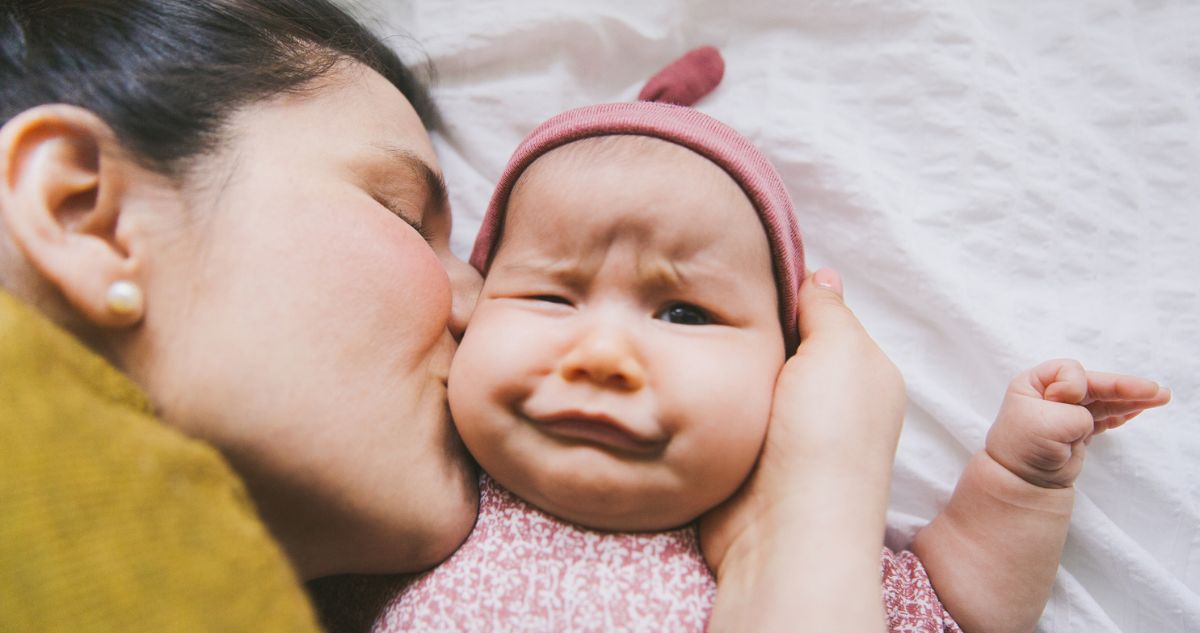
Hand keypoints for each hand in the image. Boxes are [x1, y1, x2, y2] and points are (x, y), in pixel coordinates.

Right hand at [699, 268, 904, 575]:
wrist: (784, 532)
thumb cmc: (825, 438)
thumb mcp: (842, 352)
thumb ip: (828, 309)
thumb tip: (820, 273)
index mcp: (857, 371)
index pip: (816, 312)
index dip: (780, 288)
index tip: (735, 263)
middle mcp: (820, 399)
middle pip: (772, 340)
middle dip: (740, 322)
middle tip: (695, 295)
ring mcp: (777, 429)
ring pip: (739, 372)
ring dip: (715, 359)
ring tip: (674, 326)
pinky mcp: (739, 453)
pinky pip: (716, 407)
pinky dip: (701, 394)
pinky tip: (676, 371)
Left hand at [986, 358, 1170, 488]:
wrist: (1021, 481)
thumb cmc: (1024, 448)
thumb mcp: (1045, 423)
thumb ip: (1073, 413)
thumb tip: (1086, 418)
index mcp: (1034, 383)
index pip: (1069, 371)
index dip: (1073, 386)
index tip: (1063, 402)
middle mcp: (1050, 394)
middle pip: (1094, 384)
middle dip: (1123, 386)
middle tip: (1153, 390)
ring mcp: (1066, 412)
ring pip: (1104, 400)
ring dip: (1130, 399)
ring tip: (1160, 397)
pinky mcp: (1077, 430)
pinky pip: (1105, 417)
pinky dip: (1122, 413)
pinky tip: (1139, 410)